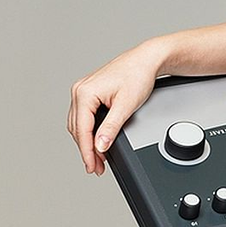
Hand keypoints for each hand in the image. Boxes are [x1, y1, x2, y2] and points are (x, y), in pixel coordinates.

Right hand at [67, 40, 165, 175]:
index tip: (92, 166)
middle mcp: (79, 90)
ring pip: (79, 124)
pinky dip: (90, 130)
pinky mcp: (89, 92)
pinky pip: (84, 116)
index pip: (82, 130)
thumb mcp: (127, 105)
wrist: (147, 59)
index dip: (87, 152)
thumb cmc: (138, 75)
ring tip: (98, 158)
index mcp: (84, 93)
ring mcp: (83, 90)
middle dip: (87, 150)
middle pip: (78, 129)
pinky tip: (97, 140)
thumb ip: (111, 127)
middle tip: (96, 167)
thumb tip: (100, 146)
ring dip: (87, 141)